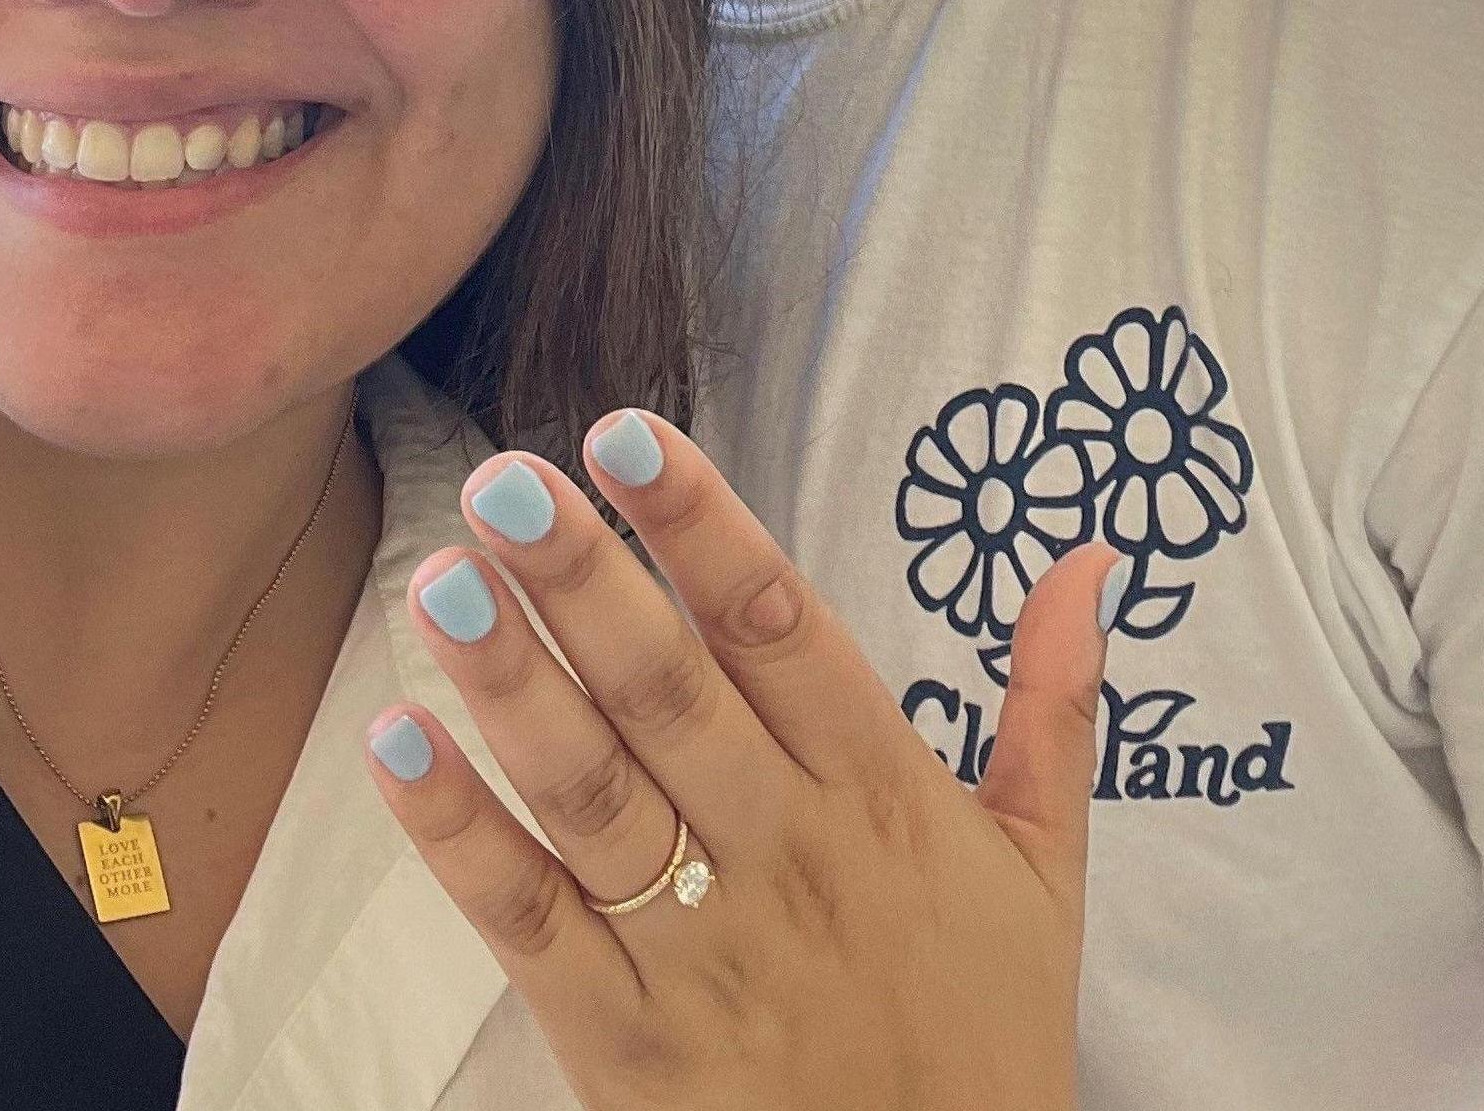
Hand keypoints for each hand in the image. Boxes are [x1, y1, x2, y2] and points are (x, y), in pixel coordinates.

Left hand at [361, 409, 1119, 1109]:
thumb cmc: (987, 1040)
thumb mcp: (1046, 873)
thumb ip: (1051, 706)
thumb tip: (1087, 558)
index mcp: (881, 795)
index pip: (783, 629)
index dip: (703, 528)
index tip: (626, 434)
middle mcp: (787, 857)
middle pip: (673, 696)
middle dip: (586, 583)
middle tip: (507, 480)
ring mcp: (703, 954)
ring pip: (595, 797)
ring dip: (511, 687)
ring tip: (440, 582)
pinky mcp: (629, 1049)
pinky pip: (532, 928)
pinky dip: (461, 839)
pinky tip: (396, 745)